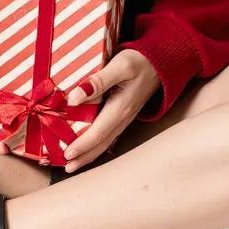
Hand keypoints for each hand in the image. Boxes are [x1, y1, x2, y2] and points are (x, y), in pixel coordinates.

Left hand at [0, 49, 161, 171]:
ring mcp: (125, 117)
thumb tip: (74, 98)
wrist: (161, 62)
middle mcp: (123, 118)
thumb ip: (97, 82)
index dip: (82, 146)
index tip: (66, 155)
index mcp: (120, 108)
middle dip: (84, 157)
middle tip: (66, 168)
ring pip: (105, 141)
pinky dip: (96, 143)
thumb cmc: (139, 61)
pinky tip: (90, 145)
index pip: (98, 133)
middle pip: (101, 144)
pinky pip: (109, 133)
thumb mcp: (119, 66)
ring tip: (74, 163)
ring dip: (90, 153)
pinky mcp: (124, 113)